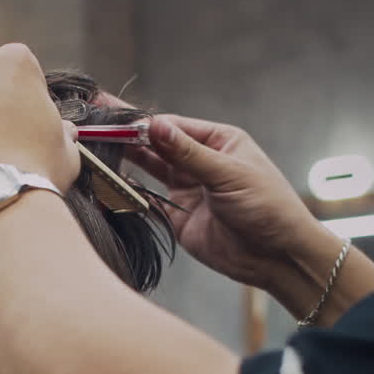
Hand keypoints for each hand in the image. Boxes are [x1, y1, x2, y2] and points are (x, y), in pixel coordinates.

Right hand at [97, 94, 331, 292]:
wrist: (278, 256)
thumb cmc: (268, 207)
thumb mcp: (228, 173)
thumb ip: (188, 152)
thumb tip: (155, 125)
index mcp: (218, 141)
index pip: (172, 126)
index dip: (142, 123)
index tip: (114, 118)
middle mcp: (200, 162)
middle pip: (156, 144)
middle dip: (127, 135)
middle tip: (95, 122)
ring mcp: (188, 189)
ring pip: (149, 169)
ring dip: (125, 160)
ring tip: (95, 147)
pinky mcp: (179, 217)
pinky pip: (148, 200)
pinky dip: (129, 193)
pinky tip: (110, 182)